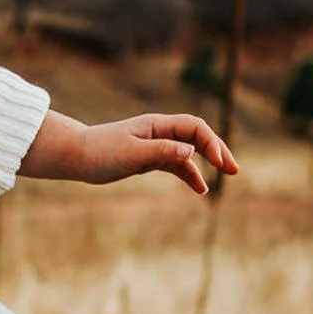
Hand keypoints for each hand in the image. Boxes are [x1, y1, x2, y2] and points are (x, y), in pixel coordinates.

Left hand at [22, 113, 237, 194]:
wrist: (78, 156)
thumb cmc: (101, 152)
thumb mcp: (132, 153)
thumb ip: (161, 151)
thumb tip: (191, 150)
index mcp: (157, 125)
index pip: (194, 128)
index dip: (211, 143)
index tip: (219, 163)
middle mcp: (160, 131)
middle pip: (198, 136)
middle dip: (218, 150)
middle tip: (234, 169)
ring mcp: (156, 145)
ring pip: (189, 152)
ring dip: (208, 163)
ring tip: (225, 177)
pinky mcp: (149, 158)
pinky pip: (176, 164)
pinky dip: (189, 174)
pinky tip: (201, 189)